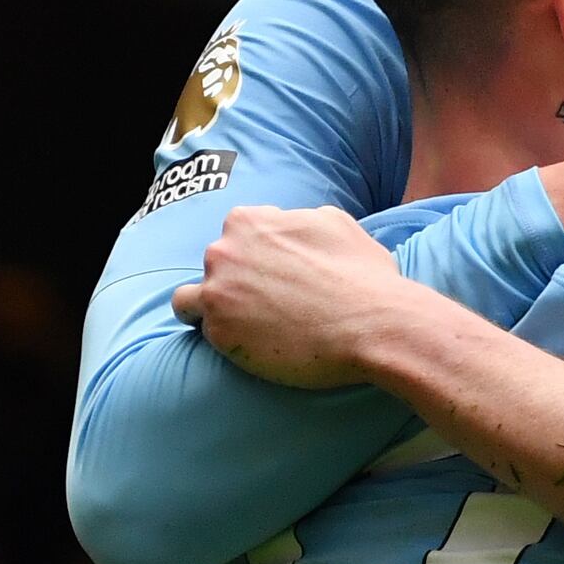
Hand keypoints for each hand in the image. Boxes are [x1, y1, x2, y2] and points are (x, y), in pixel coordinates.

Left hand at [173, 206, 409, 387]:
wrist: (374, 324)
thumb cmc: (364, 276)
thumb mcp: (336, 223)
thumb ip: (300, 219)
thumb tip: (294, 223)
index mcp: (249, 221)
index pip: (235, 235)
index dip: (255, 255)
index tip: (274, 275)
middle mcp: (224, 251)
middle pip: (215, 266)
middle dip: (235, 281)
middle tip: (268, 304)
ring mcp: (217, 291)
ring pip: (189, 300)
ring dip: (212, 309)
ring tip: (243, 326)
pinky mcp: (218, 332)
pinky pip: (205, 334)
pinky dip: (224, 339)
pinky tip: (253, 345)